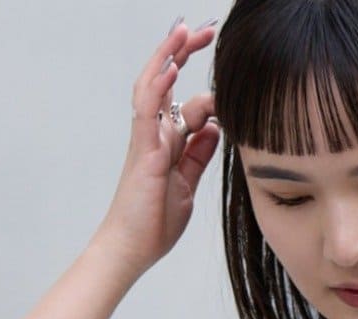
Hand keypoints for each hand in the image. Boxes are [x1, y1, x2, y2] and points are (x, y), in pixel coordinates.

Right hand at [92, 19, 220, 278]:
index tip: (226, 72)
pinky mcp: (143, 151)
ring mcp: (147, 140)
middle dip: (183, 53)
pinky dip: (159, 86)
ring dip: (168, 56)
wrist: (131, 249)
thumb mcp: (187, 185)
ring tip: (183, 31)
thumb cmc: (153, 222)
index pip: (188, 102)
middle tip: (203, 30)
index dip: (207, 85)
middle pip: (167, 81)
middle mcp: (155, 134)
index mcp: (168, 143)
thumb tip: (214, 130)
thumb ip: (198, 156)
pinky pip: (148, 110)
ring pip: (153, 86)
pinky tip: (171, 66)